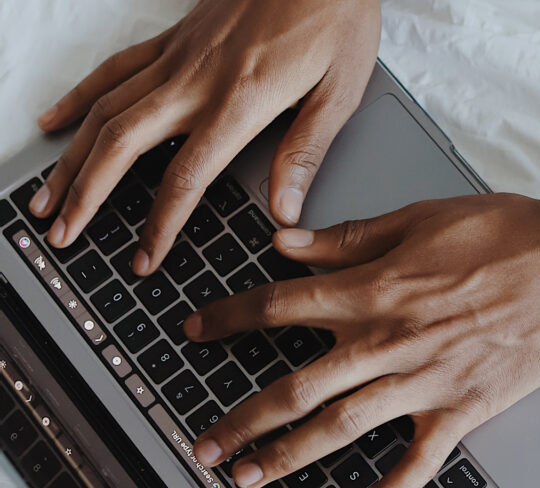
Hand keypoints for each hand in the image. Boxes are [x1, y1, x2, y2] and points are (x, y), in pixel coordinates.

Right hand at [29, 0, 379, 274]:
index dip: (160, 225)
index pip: (186, 177)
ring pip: (106, 108)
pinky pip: (113, 69)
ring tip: (46, 196)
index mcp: (241, 101)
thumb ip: (306, 153)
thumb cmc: (337, 17)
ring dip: (70, 155)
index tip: (144, 259)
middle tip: (63, 234)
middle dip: (86, 194)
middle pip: (123, 143)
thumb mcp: (341, 91)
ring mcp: (178, 55)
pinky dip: (79, 97)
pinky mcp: (174, 36)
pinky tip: (55, 121)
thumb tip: (284, 212)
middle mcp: (197, 79)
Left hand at [186, 189, 539, 487]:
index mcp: (372, 289)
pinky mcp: (461, 411)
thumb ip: (348, 238)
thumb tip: (283, 243)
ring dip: (287, 457)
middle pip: (294, 386)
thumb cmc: (505, 234)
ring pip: (339, 428)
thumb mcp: (420, 218)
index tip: (194, 330)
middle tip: (201, 445)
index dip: (227, 318)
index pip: (279, 306)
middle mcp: (386, 342)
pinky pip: (416, 465)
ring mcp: (423, 383)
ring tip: (246, 479)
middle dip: (240, 418)